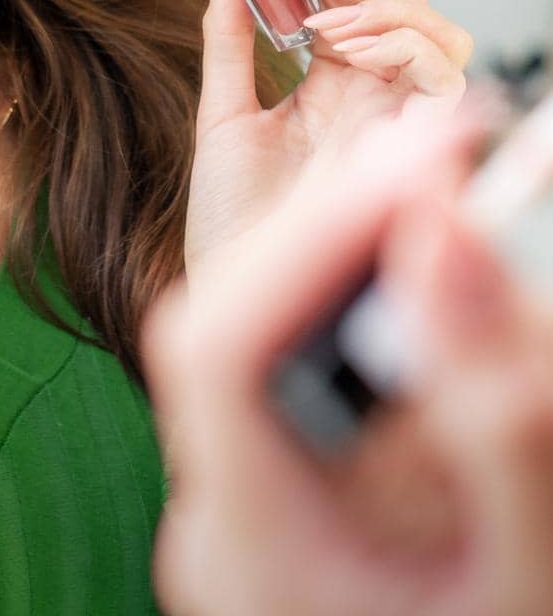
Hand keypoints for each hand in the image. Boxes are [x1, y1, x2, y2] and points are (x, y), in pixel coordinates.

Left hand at [142, 98, 552, 615]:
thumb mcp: (531, 579)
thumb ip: (501, 420)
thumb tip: (443, 239)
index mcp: (248, 549)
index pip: (217, 342)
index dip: (312, 232)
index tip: (422, 166)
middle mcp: (221, 522)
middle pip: (238, 319)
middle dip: (346, 230)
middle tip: (457, 164)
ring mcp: (249, 512)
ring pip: (271, 335)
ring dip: (367, 270)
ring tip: (471, 239)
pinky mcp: (294, 505)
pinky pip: (308, 380)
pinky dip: (377, 331)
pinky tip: (455, 337)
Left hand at [185, 0, 474, 272]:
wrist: (229, 299)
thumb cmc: (233, 226)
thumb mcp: (222, 114)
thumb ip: (229, 36)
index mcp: (329, 87)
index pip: (342, 0)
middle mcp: (372, 101)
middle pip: (396, 5)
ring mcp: (398, 124)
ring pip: (434, 28)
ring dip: (375, 4)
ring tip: (313, 15)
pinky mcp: (420, 152)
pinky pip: (441, 75)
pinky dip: (397, 43)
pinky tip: (341, 47)